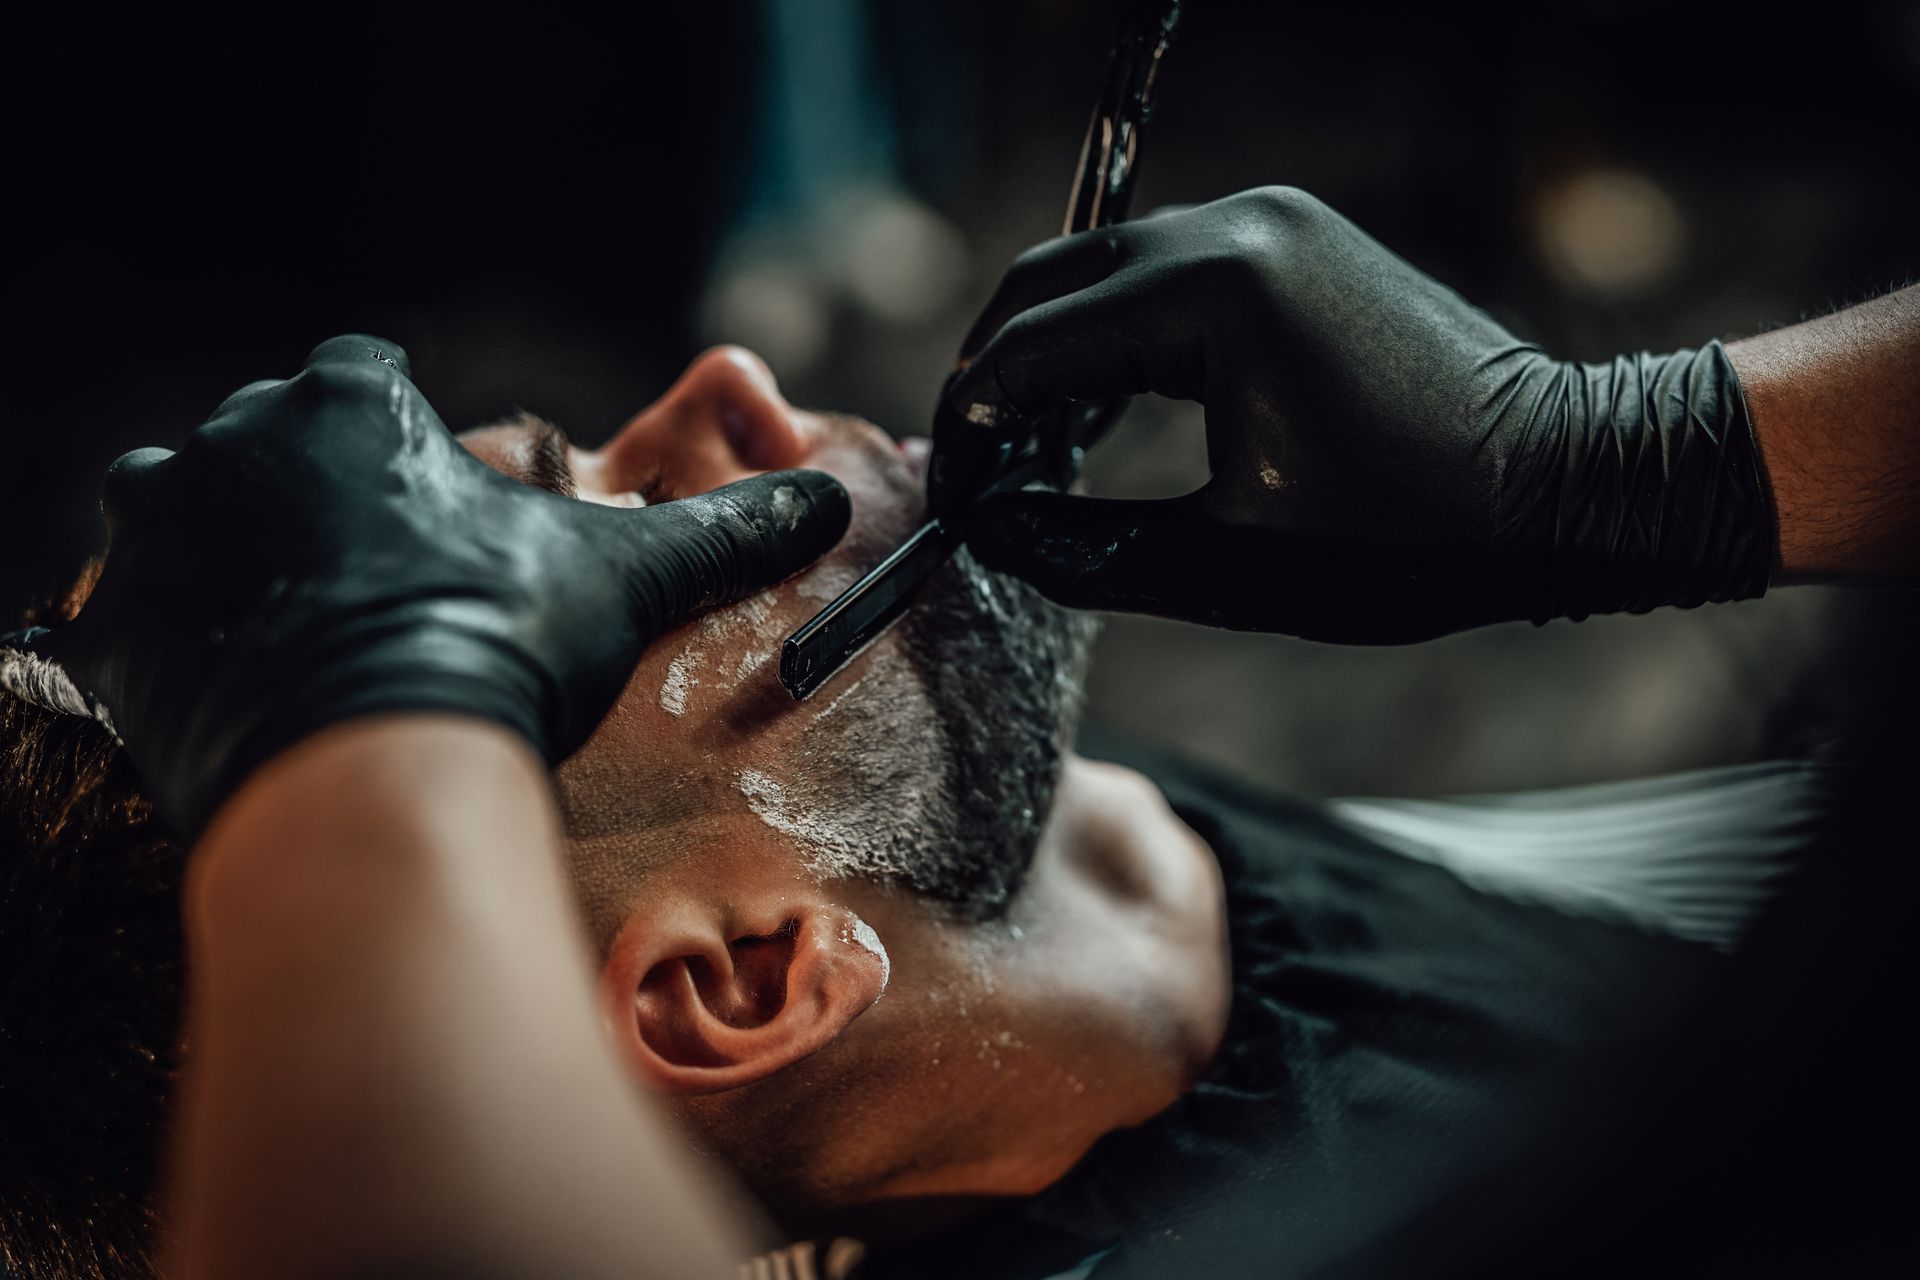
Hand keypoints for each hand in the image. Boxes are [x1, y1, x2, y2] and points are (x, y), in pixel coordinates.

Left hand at [6, 336, 849, 837]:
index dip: (404, 453)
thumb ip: (724, 528)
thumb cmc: (499, 645)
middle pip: (271, 450)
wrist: (373, 776)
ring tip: (311, 643)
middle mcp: (231, 437)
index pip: (364, 383)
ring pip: (190, 523)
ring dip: (236, 565)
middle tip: (379, 588)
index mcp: (347, 397)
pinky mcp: (113, 628)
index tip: (427, 515)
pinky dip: (181, 649)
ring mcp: (158, 530)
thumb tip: (827, 500)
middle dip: (316, 505)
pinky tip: (249, 694)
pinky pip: (134, 621)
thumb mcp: (625, 577)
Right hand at [932, 187, 1775, 640]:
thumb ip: (1089, 548)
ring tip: (1023, 448)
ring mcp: (1273, 223)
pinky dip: (1114, 330)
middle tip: (970, 466)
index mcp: (1219, 296)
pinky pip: (1164, 271)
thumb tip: (992, 538)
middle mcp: (1239, 230)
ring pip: (1103, 268)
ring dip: (1050, 348)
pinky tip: (1101, 407)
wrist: (1569, 486)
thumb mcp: (1233, 563)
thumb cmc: (1416, 537)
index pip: (1035, 344)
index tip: (948, 491)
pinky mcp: (1296, 239)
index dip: (974, 423)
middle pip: (1052, 281)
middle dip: (994, 372)